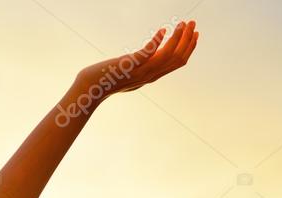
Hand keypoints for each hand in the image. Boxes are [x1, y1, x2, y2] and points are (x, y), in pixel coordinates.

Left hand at [75, 20, 198, 99]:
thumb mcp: (129, 73)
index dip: (189, 48)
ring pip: (168, 56)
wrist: (87, 89)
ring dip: (178, 38)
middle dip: (188, 40)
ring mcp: (139, 72)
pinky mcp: (129, 66)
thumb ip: (142, 64)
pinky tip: (161, 30)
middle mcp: (148, 76)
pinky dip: (157, 41)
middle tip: (192, 23)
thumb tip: (150, 53)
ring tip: (182, 24)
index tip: (194, 34)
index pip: (177, 63)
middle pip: (177, 58)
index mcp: (150, 77)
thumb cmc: (105, 79)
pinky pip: (148, 53)